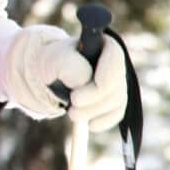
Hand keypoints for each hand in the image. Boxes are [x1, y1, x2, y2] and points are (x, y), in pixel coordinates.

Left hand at [5, 24, 125, 129]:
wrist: (51, 73)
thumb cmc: (54, 61)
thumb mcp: (55, 59)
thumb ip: (70, 66)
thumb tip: (84, 81)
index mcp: (104, 45)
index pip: (115, 59)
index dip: (101, 81)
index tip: (76, 98)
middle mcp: (116, 63)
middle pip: (116, 86)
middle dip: (93, 101)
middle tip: (72, 109)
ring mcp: (118, 82)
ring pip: (117, 102)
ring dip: (95, 112)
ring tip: (73, 114)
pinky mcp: (116, 100)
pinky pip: (117, 113)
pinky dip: (104, 121)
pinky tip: (90, 124)